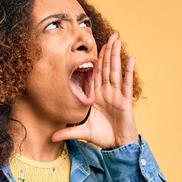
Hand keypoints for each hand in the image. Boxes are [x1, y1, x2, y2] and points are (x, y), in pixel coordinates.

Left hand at [51, 33, 139, 148]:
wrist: (118, 146)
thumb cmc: (103, 137)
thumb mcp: (82, 132)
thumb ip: (68, 131)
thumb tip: (51, 137)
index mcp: (97, 96)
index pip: (95, 74)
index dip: (96, 60)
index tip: (93, 46)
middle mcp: (107, 92)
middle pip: (107, 68)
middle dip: (108, 51)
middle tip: (110, 35)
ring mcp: (117, 95)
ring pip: (116, 70)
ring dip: (116, 55)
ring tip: (117, 39)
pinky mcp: (125, 100)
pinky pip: (127, 83)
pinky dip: (129, 70)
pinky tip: (130, 58)